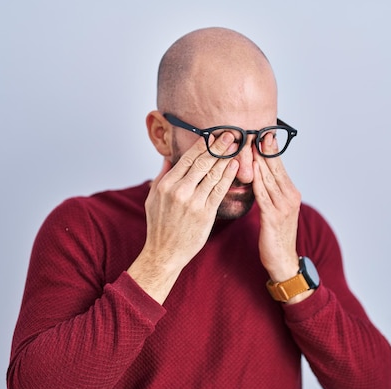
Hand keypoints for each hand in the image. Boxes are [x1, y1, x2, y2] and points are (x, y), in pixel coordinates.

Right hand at [128, 133, 238, 303]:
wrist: (164, 253)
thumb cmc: (159, 226)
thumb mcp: (153, 198)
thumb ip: (162, 176)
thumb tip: (168, 157)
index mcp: (166, 184)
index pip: (188, 158)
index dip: (203, 144)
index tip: (213, 133)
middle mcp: (179, 190)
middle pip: (202, 162)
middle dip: (218, 146)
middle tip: (231, 133)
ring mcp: (193, 202)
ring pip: (213, 174)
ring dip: (227, 158)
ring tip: (237, 145)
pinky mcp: (205, 213)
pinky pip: (219, 190)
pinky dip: (228, 176)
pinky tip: (236, 166)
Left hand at [252, 134, 301, 283]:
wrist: (283, 260)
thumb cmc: (275, 236)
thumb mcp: (274, 210)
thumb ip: (268, 192)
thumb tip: (257, 175)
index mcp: (290, 192)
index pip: (278, 165)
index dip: (269, 148)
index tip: (261, 131)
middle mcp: (289, 195)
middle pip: (274, 167)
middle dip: (263, 148)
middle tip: (253, 129)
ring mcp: (283, 205)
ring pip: (267, 177)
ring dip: (257, 160)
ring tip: (247, 143)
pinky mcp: (273, 216)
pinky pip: (262, 194)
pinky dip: (255, 180)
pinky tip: (247, 169)